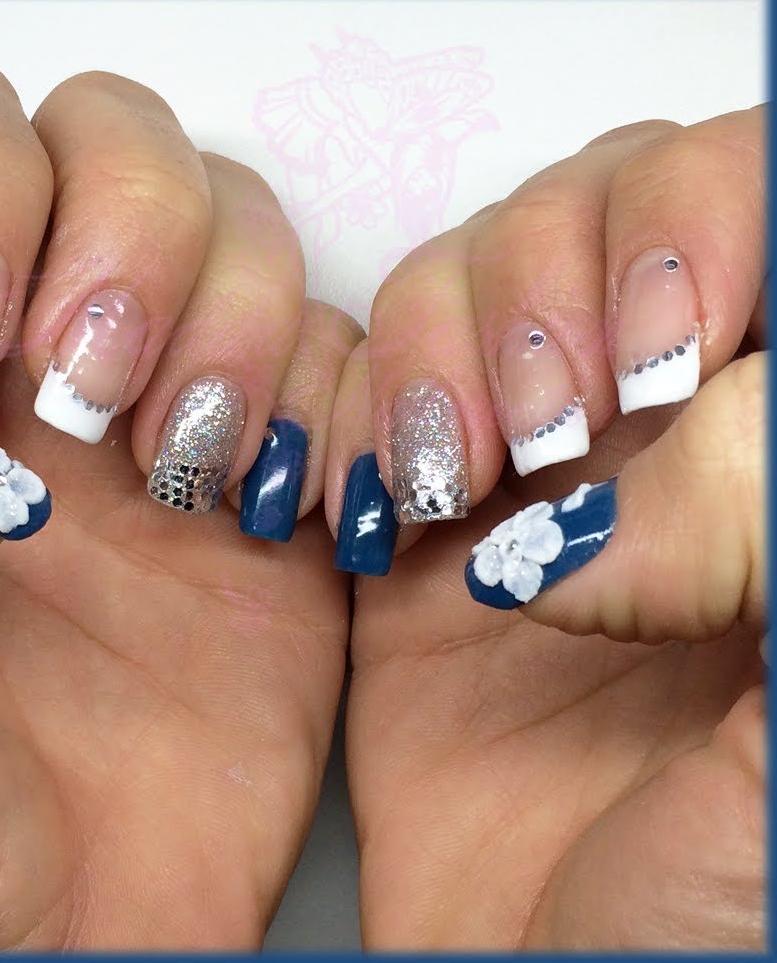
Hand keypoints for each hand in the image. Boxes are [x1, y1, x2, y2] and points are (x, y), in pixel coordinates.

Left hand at [0, 52, 361, 948]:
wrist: (47, 944)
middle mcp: (42, 360)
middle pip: (120, 144)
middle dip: (138, 244)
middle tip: (99, 413)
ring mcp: (171, 417)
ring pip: (244, 234)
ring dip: (242, 329)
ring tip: (192, 474)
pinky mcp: (275, 490)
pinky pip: (346, 366)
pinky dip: (340, 410)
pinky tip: (281, 510)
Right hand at [334, 108, 765, 947]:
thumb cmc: (705, 910)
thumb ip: (772, 524)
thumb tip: (686, 408)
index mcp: (776, 450)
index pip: (761, 204)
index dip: (704, 222)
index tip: (663, 355)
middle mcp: (669, 425)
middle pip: (613, 199)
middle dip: (554, 283)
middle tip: (553, 430)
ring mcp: (539, 458)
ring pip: (481, 266)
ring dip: (442, 345)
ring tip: (456, 481)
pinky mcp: (427, 506)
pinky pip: (373, 373)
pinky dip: (357, 404)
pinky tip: (381, 507)